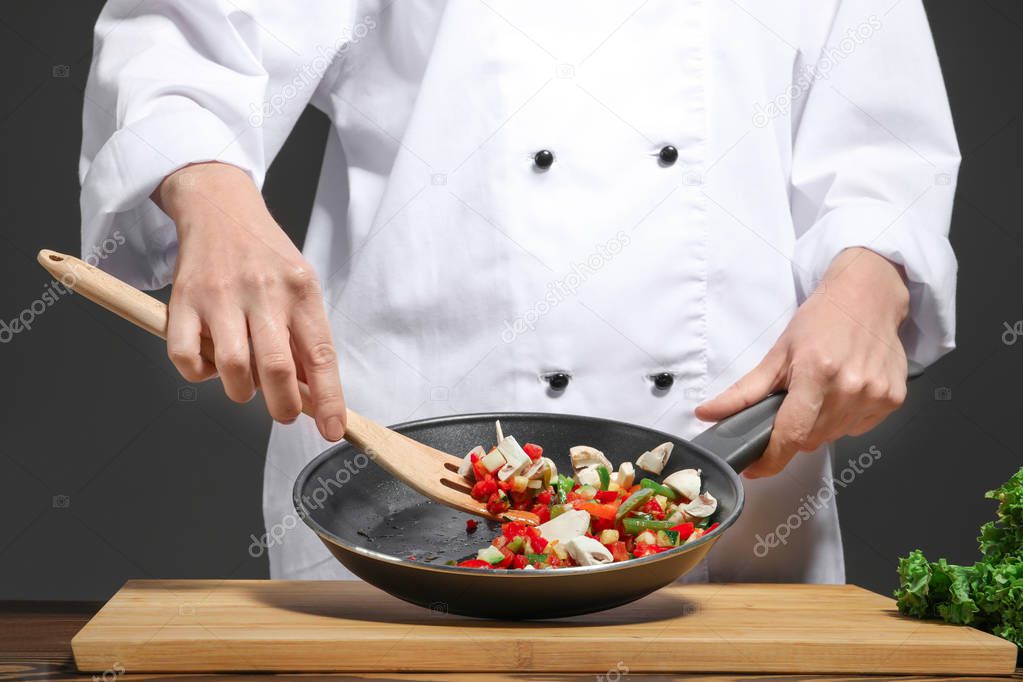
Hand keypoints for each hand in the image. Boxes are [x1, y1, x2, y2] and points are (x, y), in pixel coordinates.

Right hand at [153, 162, 345, 440]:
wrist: (220, 208)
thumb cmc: (266, 256)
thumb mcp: (300, 286)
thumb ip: (307, 337)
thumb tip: (315, 395)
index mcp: (300, 291)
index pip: (320, 356)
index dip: (329, 400)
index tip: (334, 430)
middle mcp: (263, 292)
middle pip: (276, 369)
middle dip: (283, 407)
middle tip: (284, 413)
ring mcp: (220, 296)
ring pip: (233, 369)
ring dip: (241, 391)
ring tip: (245, 381)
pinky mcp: (183, 301)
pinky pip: (188, 359)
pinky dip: (200, 374)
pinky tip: (211, 361)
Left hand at [695, 248, 909, 477]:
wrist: (867, 296)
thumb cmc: (821, 319)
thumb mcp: (777, 353)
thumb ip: (743, 392)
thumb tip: (707, 413)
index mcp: (816, 374)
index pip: (790, 434)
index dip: (770, 459)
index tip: (756, 467)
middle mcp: (850, 387)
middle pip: (810, 439)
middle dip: (794, 431)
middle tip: (794, 403)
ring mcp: (875, 395)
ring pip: (834, 436)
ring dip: (820, 425)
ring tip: (820, 392)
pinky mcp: (893, 399)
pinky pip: (858, 428)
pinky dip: (844, 418)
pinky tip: (843, 391)